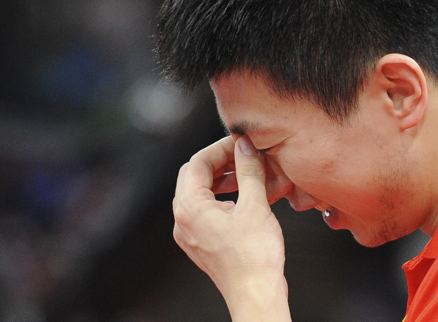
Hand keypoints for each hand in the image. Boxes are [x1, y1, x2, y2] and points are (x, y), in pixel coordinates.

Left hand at [173, 135, 290, 320]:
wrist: (255, 294)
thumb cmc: (255, 256)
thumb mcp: (255, 205)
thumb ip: (248, 170)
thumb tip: (245, 146)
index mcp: (190, 207)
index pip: (198, 162)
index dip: (220, 148)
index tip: (240, 143)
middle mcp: (182, 220)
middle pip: (193, 176)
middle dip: (218, 161)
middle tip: (242, 155)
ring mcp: (187, 233)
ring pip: (197, 193)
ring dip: (219, 179)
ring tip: (245, 174)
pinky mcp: (198, 243)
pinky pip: (202, 211)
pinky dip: (218, 197)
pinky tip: (241, 197)